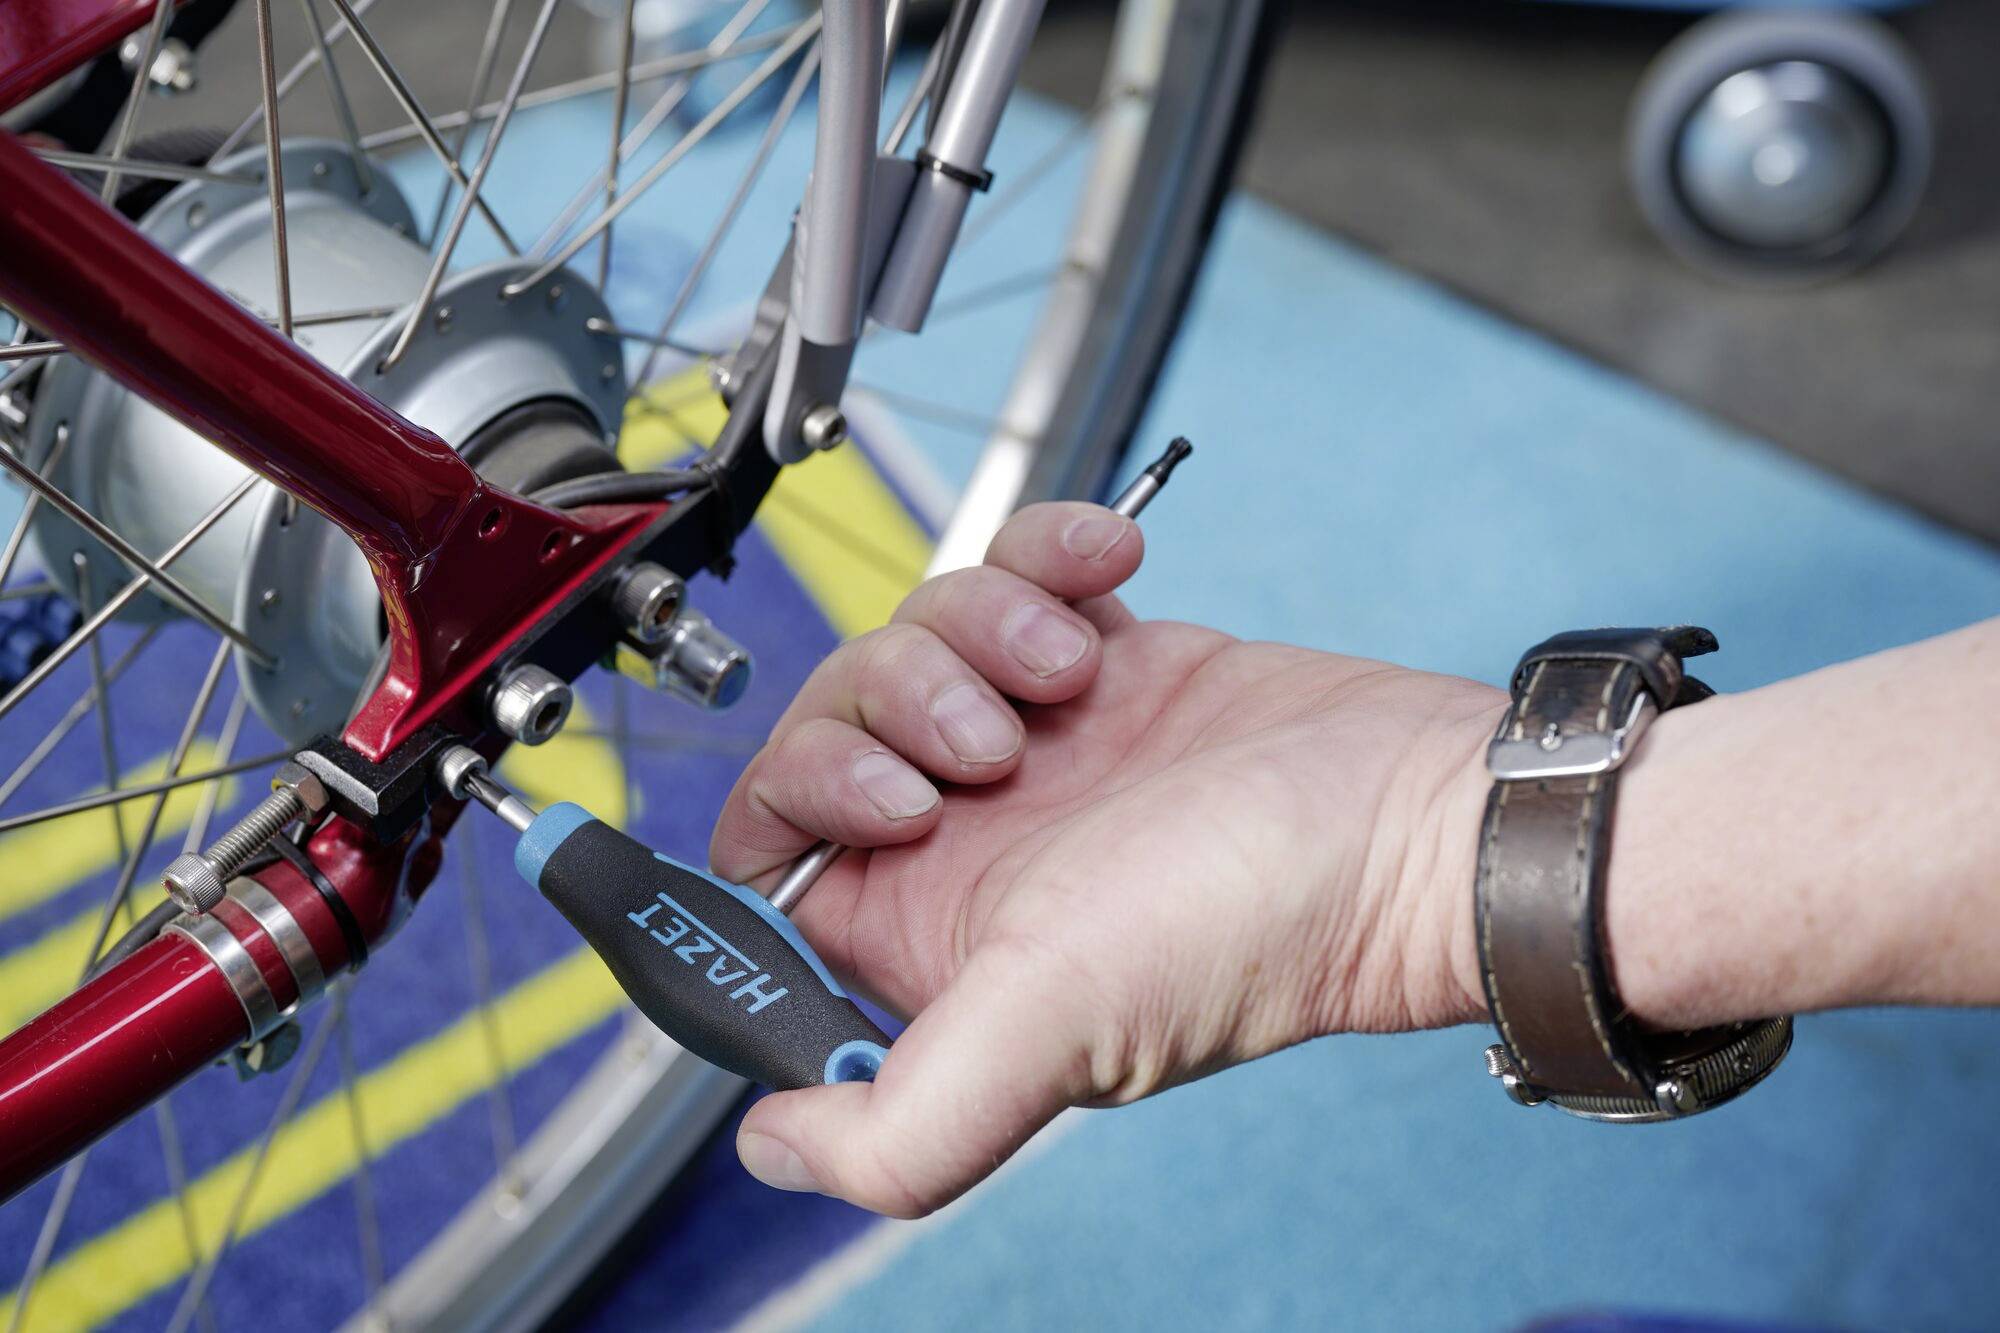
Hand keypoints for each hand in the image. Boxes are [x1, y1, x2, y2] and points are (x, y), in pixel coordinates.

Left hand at [712, 502, 1504, 1216]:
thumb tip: (763, 1148)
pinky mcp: (1097, 661)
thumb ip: (894, 1132)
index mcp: (932, 934)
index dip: (801, 800)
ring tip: (1070, 667)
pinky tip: (1106, 577)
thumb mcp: (1046, 1031)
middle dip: (895, 696)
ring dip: (978, 621)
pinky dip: (1042, 553)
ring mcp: (1033, 742)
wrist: (1403, 816)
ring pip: (917, 631)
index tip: (894, 798)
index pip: (770, 856)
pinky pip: (1012, 569)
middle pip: (831, 719)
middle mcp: (971, 842)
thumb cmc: (1247, 924)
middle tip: (994, 739)